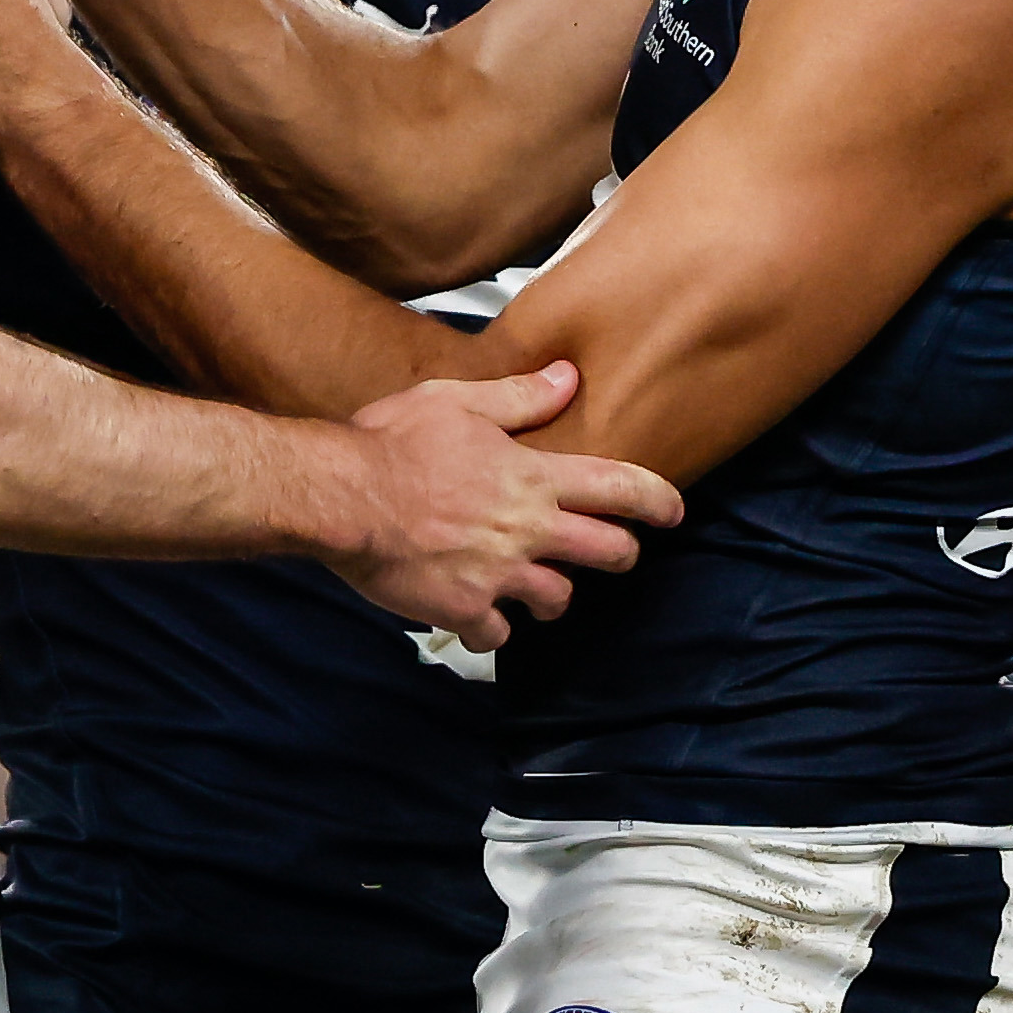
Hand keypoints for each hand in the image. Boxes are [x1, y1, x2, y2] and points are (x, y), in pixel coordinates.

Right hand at [328, 359, 682, 650]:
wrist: (338, 497)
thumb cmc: (389, 442)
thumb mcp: (455, 401)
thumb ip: (518, 397)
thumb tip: (567, 376)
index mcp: (531, 476)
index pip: (619, 487)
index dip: (657, 500)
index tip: (674, 510)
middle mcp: (526, 530)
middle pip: (608, 553)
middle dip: (620, 554)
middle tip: (615, 553)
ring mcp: (498, 575)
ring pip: (559, 601)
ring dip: (553, 595)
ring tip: (537, 586)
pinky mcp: (464, 609)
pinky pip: (497, 635)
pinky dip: (491, 628)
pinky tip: (477, 612)